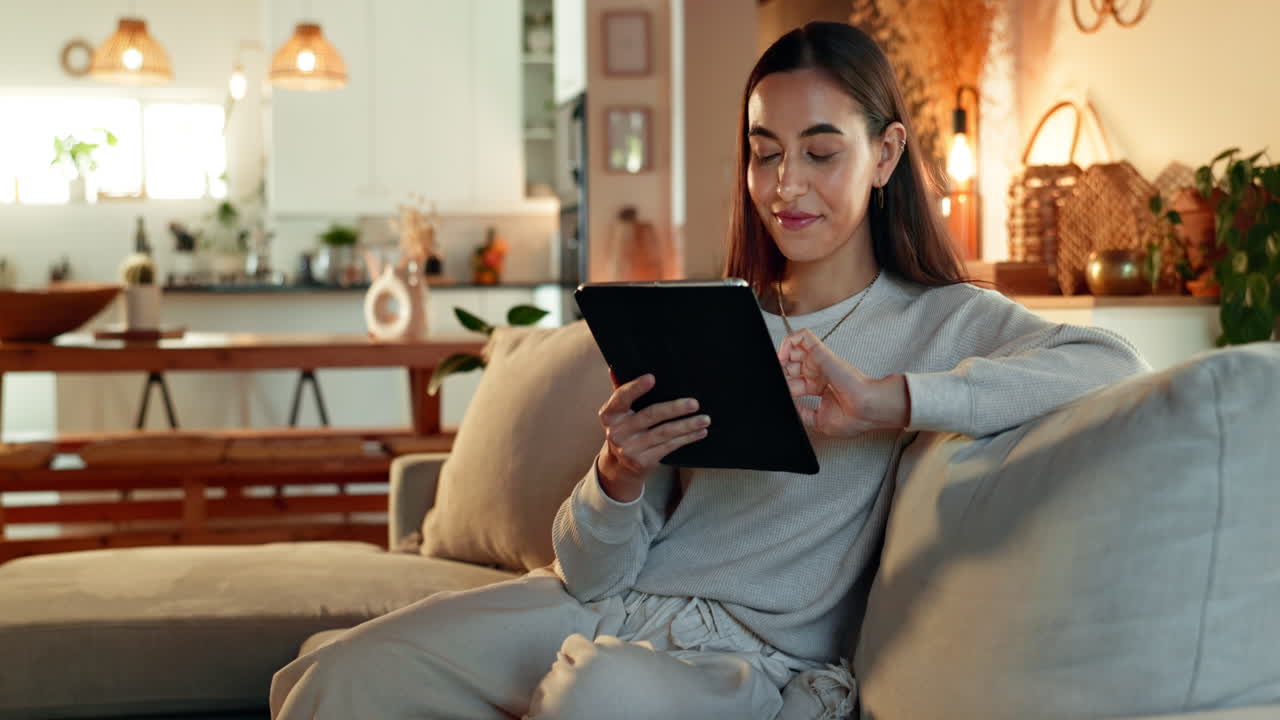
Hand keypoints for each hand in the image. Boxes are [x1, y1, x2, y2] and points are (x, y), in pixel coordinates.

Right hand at [595, 374, 709, 501]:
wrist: (621, 466)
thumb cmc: (625, 429)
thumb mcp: (619, 413)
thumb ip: (621, 392)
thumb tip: (615, 368)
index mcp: (609, 414)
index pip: (621, 397)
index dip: (635, 388)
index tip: (652, 378)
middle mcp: (616, 432)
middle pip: (649, 415)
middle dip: (674, 409)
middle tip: (694, 403)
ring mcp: (630, 449)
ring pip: (664, 433)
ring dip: (687, 425)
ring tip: (705, 419)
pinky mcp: (643, 462)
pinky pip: (669, 446)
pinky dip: (687, 438)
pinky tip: (699, 432)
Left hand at [778, 329, 909, 437]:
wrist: (865, 410)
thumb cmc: (852, 417)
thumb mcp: (818, 421)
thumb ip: (802, 413)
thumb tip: (791, 408)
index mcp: (818, 387)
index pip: (793, 381)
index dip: (784, 385)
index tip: (782, 391)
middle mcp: (818, 373)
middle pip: (790, 365)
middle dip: (781, 370)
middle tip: (779, 377)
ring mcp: (818, 362)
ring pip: (795, 347)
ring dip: (782, 354)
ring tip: (779, 364)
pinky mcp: (821, 353)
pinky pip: (803, 336)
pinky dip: (789, 341)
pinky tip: (783, 354)